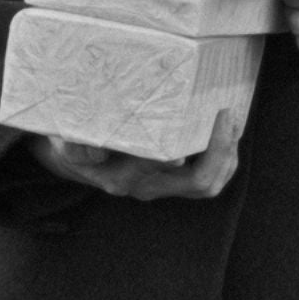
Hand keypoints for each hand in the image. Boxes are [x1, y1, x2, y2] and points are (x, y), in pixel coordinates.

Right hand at [30, 105, 241, 200]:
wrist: (77, 153)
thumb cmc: (74, 135)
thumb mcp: (66, 138)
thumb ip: (76, 143)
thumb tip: (92, 150)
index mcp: (119, 175)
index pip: (157, 171)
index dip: (176, 157)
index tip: (190, 137)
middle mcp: (144, 185)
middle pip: (196, 182)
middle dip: (218, 150)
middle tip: (226, 113)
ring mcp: (161, 186)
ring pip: (208, 185)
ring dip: (226, 155)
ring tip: (231, 119)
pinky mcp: (173, 182)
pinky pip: (209, 182)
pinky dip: (225, 160)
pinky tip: (229, 133)